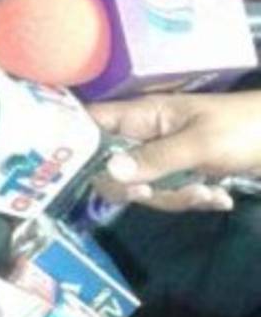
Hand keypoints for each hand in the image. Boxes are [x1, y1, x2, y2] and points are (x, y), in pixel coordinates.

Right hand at [89, 90, 260, 211]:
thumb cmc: (246, 128)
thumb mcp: (201, 144)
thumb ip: (155, 159)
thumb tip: (108, 173)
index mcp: (142, 115)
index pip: (89, 124)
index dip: (73, 145)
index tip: (74, 174)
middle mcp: (144, 135)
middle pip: (111, 170)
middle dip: (139, 189)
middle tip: (158, 192)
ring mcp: (162, 156)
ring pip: (141, 188)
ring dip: (174, 198)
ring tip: (209, 193)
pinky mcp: (181, 174)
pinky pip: (167, 195)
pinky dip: (192, 200)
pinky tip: (218, 198)